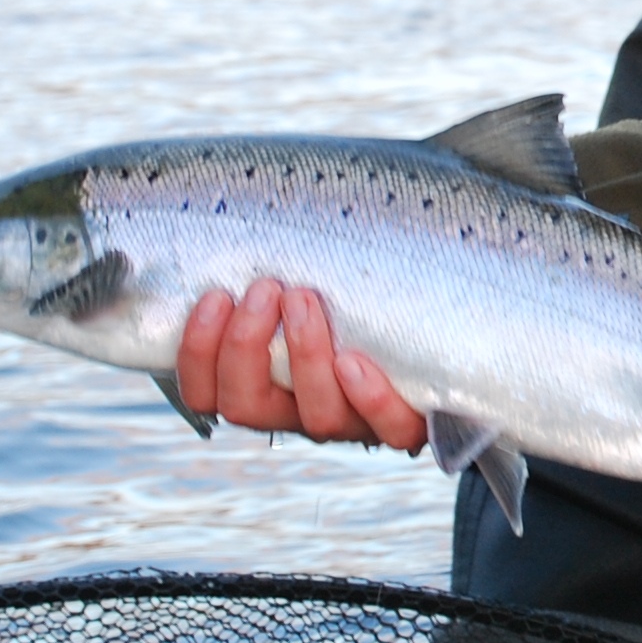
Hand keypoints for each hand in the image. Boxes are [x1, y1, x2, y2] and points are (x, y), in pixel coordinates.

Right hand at [174, 278, 427, 452]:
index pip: (206, 393)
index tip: (215, 296)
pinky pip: (388, 428)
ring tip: (304, 297)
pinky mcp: (407, 424)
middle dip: (246, 348)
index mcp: (263, 387)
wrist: (444, 340)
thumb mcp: (306, 283)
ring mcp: (353, 423)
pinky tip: (354, 360)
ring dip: (303, 355)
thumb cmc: (354, 295)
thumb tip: (225, 214)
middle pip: (247, 407)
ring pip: (316, 416)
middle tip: (265, 289)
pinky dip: (368, 397)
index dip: (197, 353)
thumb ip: (268, 269)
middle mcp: (301, 412)